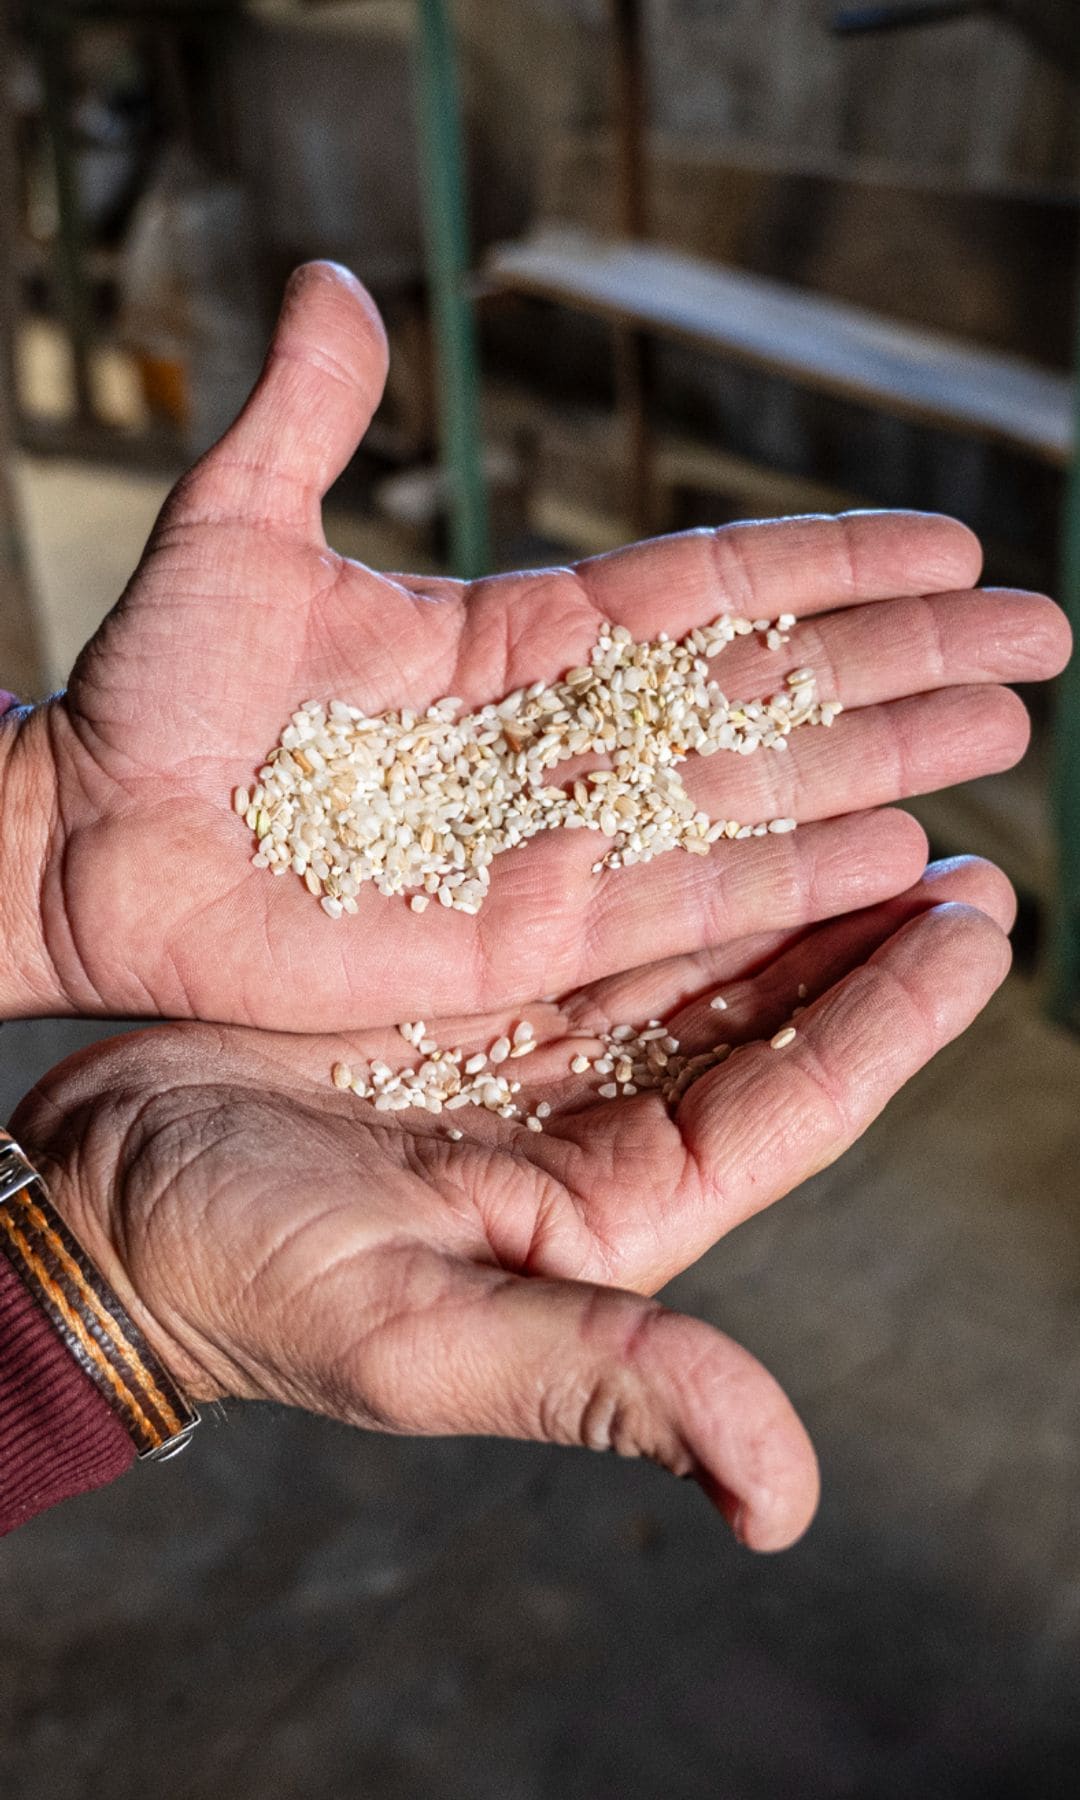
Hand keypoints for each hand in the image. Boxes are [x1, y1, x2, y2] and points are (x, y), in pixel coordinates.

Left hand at [2, 262, 1067, 1026]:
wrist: (95, 840)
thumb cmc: (152, 692)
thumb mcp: (235, 533)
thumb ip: (306, 419)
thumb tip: (340, 281)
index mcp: (521, 632)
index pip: (713, 587)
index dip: (834, 564)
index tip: (954, 543)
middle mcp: (565, 735)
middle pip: (772, 686)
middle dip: (906, 662)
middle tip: (1037, 645)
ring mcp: (559, 835)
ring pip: (756, 789)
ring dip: (884, 760)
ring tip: (1002, 733)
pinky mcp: (534, 930)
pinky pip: (688, 897)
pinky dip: (795, 874)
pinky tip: (900, 850)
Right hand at [11, 856, 1013, 1549]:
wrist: (106, 1206)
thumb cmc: (245, 1282)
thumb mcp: (424, 1338)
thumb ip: (603, 1386)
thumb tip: (779, 1500)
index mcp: (613, 1215)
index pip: (794, 1103)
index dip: (895, 1018)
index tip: (983, 927)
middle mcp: (594, 1129)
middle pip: (764, 1018)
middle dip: (868, 935)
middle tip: (970, 848)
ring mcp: (531, 1055)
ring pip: (687, 954)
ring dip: (781, 883)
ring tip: (877, 802)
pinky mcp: (464, 993)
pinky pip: (586, 913)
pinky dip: (656, 858)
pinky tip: (704, 796)